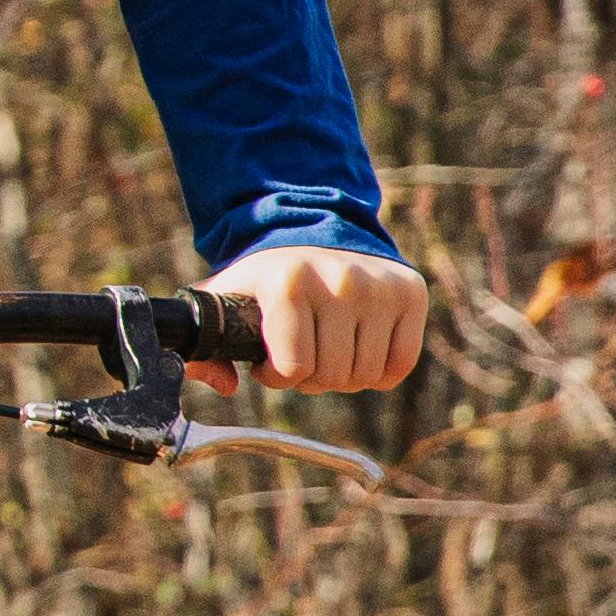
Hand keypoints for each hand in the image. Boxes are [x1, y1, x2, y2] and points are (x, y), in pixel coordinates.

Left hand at [206, 239, 427, 394]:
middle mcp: (340, 281)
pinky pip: (400, 365)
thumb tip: (224, 385)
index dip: (277, 378)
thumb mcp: (226, 301)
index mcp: (289, 283)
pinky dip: (379, 372)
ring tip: (326, 349)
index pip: (294, 370)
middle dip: (311, 379)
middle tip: (301, 355)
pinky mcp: (410, 292)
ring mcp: (380, 286)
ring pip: (366, 376)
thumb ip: (205, 348)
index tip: (269, 362)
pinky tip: (358, 350)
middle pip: (332, 377)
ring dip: (344, 376)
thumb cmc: (267, 278)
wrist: (315, 230)